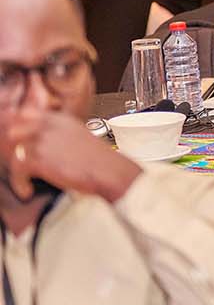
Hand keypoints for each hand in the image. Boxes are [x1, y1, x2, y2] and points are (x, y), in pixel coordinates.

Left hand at [0, 107, 140, 202]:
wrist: (109, 171)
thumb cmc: (99, 160)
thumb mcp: (80, 138)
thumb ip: (60, 135)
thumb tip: (43, 144)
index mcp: (61, 119)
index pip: (26, 114)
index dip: (17, 128)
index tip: (15, 142)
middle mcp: (50, 126)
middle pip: (14, 128)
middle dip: (12, 147)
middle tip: (18, 162)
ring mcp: (44, 141)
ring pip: (13, 149)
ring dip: (16, 166)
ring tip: (23, 178)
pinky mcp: (40, 158)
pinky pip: (17, 168)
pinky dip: (19, 182)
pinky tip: (26, 190)